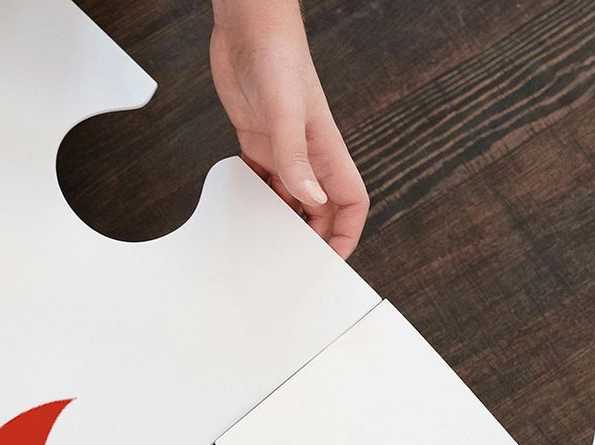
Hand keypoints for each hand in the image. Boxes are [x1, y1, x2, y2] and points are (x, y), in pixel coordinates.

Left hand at [208, 0, 368, 257]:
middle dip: (313, 238)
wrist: (249, 31)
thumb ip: (295, 157)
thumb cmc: (278, 59)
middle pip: (321, 208)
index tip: (332, 260)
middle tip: (294, 264)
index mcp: (327, 150)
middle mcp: (308, 153)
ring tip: (267, 247)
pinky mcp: (257, 141)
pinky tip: (243, 209)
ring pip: (291, 198)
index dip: (347, 233)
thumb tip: (309, 200)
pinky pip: (262, 180)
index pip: (351, 201)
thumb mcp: (286, 113)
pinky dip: (256, 198)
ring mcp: (283, 148)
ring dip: (282, 221)